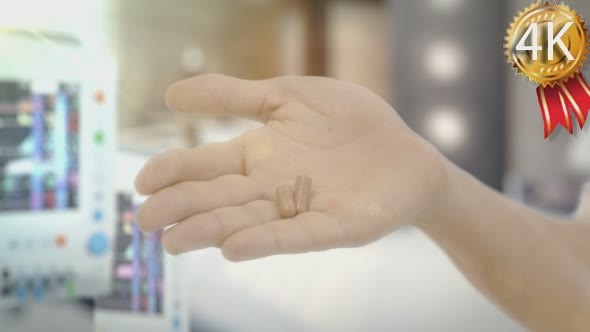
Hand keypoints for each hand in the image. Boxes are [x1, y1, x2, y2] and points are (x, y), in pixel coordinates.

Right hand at [135, 74, 447, 260]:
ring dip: (212, 231)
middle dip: (182, 208)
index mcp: (258, 154)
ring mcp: (302, 208)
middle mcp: (271, 186)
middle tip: (144, 222)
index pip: (205, 165)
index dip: (173, 172)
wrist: (404, 151)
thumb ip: (234, 95)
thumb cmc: (348, 122)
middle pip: (219, 198)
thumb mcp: (286, 96)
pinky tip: (235, 247)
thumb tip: (169, 94)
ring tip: (176, 241)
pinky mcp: (337, 225)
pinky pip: (298, 234)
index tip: (141, 181)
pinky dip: (267, 241)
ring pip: (249, 221)